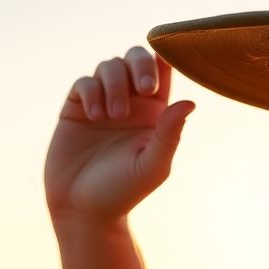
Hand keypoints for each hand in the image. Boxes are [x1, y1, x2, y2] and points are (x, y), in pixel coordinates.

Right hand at [45, 46, 194, 225]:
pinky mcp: (77, 108)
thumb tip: (191, 102)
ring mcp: (102, 101)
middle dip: (140, 65)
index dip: (166, 59)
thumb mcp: (152, 165)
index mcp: (156, 112)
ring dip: (114, 84)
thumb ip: (170, 134)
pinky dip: (91, 92)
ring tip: (114, 116)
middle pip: (136, 58)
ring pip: (109, 66)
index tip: (165, 68)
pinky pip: (84, 82)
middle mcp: (131, 102)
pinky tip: (94, 116)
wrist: (82, 210)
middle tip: (145, 89)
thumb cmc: (124, 192)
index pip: (164, 71)